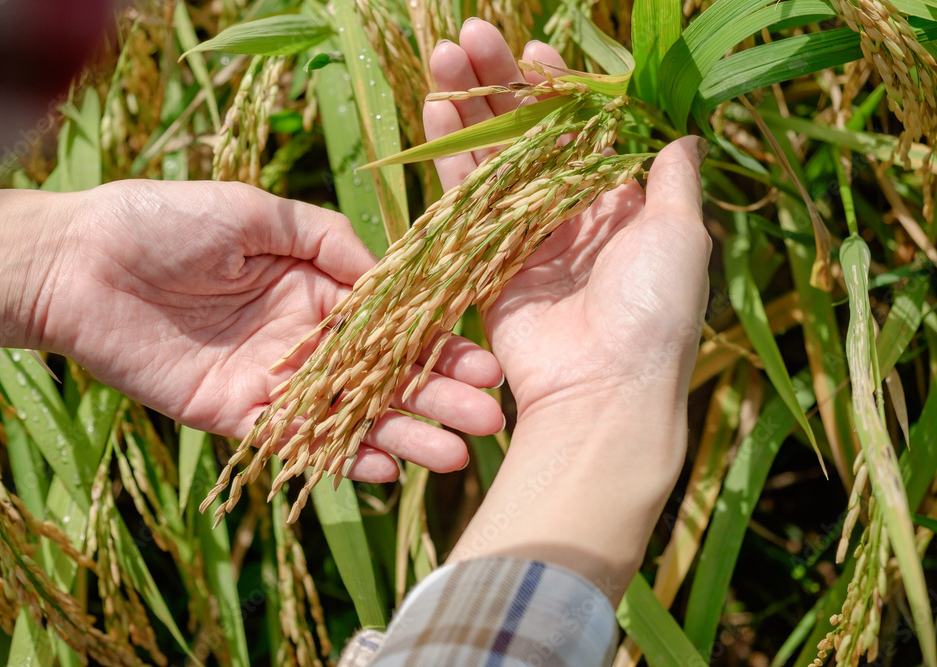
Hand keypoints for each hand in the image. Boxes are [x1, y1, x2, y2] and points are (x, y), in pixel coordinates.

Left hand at [22, 181, 501, 480]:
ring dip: (401, 435)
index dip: (438, 344)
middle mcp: (303, 338)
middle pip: (382, 375)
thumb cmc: (163, 219)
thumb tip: (388, 275)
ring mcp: (271, 380)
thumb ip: (327, 240)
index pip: (391, 323)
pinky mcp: (234, 414)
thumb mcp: (256, 210)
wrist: (75, 260)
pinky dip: (337, 456)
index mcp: (315, 287)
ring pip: (348, 414)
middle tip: (487, 422)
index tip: (484, 365)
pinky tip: (384, 469)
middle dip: (436, 398)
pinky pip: (294, 441)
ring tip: (452, 457)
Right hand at [424, 20, 710, 598]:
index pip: (583, 129)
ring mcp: (525, 239)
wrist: (604, 393)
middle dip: (500, 85)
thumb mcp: (680, 235)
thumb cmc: (655, 313)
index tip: (537, 53)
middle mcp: (569, 215)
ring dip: (467, 108)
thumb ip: (672, 178)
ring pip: (489, 159)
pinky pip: (464, 202)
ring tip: (443, 54)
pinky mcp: (487, 265)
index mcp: (620, 205)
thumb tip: (683, 129)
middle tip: (469, 35)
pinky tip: (433, 110)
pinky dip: (449, 159)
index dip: (559, 90)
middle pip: (528, 135)